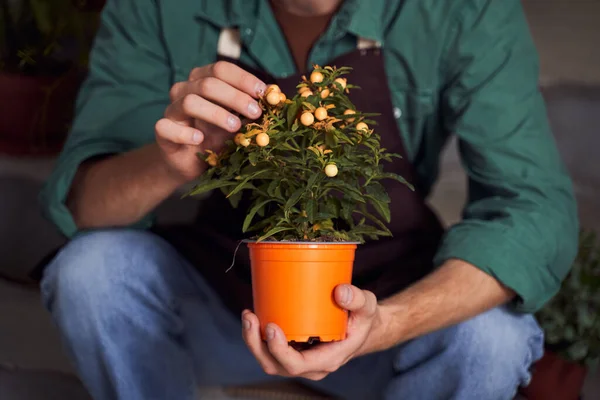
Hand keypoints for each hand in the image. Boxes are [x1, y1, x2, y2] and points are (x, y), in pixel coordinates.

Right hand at [154, 61, 266, 180]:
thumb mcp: (236, 122)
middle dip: (235, 97)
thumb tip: (276, 100)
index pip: (221, 69)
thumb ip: (250, 110)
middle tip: (255, 112)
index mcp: (203, 81)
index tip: (263, 92)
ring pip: (189, 102)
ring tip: (235, 127)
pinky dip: (185, 133)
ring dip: (216, 113)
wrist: (190, 162)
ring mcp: (172, 110)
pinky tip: (200, 139)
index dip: (243, 78)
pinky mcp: (162, 131)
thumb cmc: (215, 137)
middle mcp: (185, 90)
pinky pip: (166, 126)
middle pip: (208, 83)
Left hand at [241, 285, 386, 380]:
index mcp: (328, 359)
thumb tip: (340, 291)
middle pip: (276, 365)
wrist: (363, 328)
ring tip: (248, 315)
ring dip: (253, 341)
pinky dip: (258, 336)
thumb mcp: (367, 306)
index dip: (279, 351)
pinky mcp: (293, 349)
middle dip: (257, 345)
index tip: (271, 327)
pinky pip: (271, 350)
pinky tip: (254, 315)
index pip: (297, 365)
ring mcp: (300, 358)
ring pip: (270, 360)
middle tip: (251, 318)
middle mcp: (311, 364)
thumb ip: (357, 298)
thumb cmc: (363, 318)